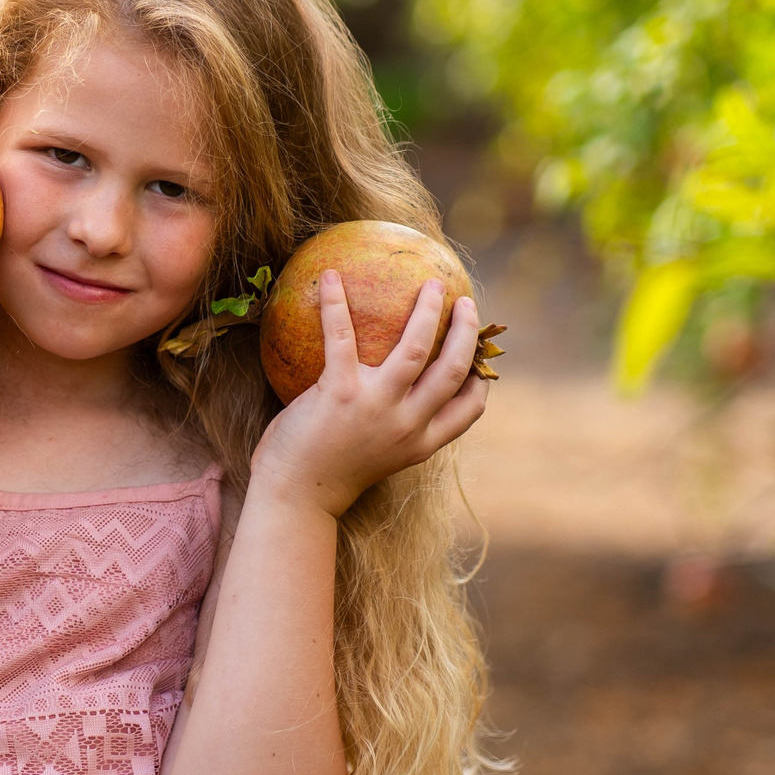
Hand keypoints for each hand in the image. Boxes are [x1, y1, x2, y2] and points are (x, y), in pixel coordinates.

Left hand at [249, 273, 490, 517]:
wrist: (295, 497)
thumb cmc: (327, 474)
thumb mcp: (376, 457)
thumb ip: (391, 429)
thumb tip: (389, 391)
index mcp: (420, 444)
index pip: (468, 410)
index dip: (480, 379)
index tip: (479, 359)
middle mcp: (407, 425)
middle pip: (453, 369)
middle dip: (465, 332)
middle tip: (465, 304)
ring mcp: (377, 407)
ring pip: (417, 347)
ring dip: (428, 311)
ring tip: (431, 285)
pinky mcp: (341, 393)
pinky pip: (342, 338)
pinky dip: (335, 303)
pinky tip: (330, 277)